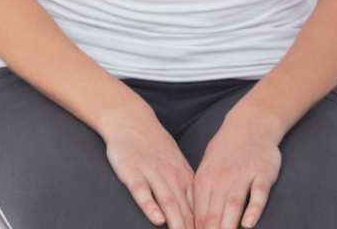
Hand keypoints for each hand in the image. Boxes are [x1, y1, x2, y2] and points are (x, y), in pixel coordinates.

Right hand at [103, 108, 195, 228]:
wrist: (131, 119)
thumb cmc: (155, 145)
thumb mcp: (176, 162)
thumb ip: (187, 187)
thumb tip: (202, 213)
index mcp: (184, 175)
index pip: (199, 206)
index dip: (205, 225)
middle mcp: (171, 175)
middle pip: (185, 209)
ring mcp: (151, 172)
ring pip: (167, 202)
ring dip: (177, 223)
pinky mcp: (132, 171)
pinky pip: (142, 191)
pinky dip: (150, 207)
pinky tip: (157, 220)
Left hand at [192, 108, 280, 228]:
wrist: (251, 122)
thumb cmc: (226, 149)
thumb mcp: (208, 166)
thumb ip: (202, 193)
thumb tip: (193, 220)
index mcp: (205, 178)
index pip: (198, 213)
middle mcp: (222, 177)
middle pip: (214, 212)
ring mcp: (243, 174)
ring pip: (234, 204)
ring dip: (228, 226)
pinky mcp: (263, 173)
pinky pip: (258, 193)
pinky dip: (254, 209)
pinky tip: (248, 223)